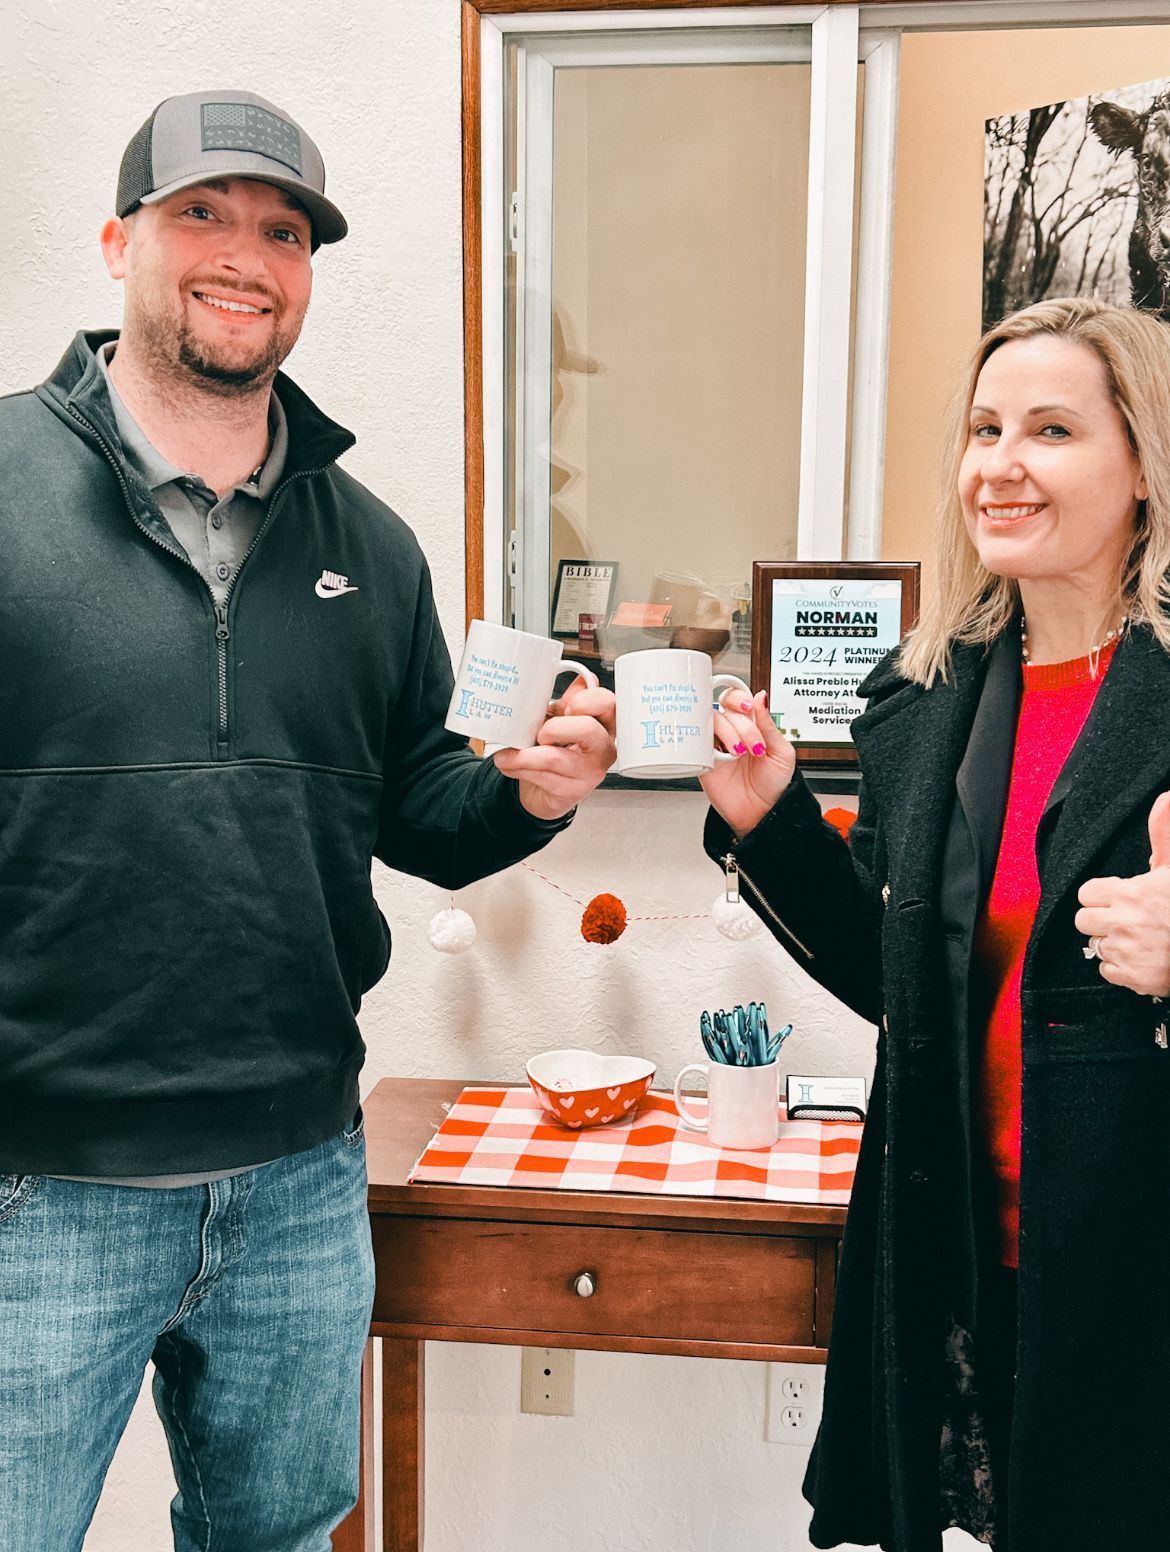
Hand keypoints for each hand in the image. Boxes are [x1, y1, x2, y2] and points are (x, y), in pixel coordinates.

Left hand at [493, 678, 616, 822]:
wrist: (545, 788)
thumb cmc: (557, 749)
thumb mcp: (562, 720)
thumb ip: (568, 701)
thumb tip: (579, 680)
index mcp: (604, 723)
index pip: (607, 703)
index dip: (586, 701)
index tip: (566, 706)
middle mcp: (603, 748)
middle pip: (586, 729)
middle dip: (554, 728)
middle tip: (539, 733)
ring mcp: (590, 772)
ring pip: (554, 757)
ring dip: (522, 754)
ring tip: (505, 753)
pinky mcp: (573, 792)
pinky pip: (541, 776)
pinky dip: (518, 767)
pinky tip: (509, 764)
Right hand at [698, 689, 795, 839]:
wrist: (762, 813)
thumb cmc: (774, 785)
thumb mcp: (782, 752)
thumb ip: (769, 725)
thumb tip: (761, 697)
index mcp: (751, 726)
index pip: (737, 699)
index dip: (738, 698)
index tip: (748, 708)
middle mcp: (731, 732)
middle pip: (724, 709)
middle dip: (739, 722)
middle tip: (753, 745)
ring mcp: (716, 746)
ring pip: (710, 722)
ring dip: (727, 734)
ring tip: (739, 754)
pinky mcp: (703, 760)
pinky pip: (694, 742)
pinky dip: (703, 742)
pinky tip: (719, 755)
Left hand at [1074, 791, 1169, 996]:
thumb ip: (1163, 834)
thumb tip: (1166, 798)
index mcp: (1130, 893)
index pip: (1086, 893)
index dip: (1102, 895)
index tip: (1117, 897)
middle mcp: (1122, 923)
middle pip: (1083, 920)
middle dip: (1100, 919)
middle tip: (1124, 919)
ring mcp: (1126, 952)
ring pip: (1096, 946)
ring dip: (1113, 943)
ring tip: (1139, 939)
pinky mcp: (1133, 978)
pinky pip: (1107, 971)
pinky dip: (1122, 968)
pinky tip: (1141, 957)